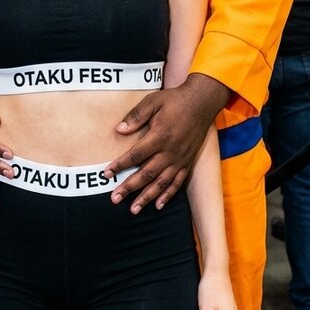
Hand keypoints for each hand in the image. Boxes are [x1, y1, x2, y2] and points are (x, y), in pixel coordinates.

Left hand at [104, 73, 228, 212]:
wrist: (202, 102)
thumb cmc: (175, 100)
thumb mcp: (153, 101)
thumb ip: (136, 116)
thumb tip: (119, 129)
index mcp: (160, 136)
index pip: (136, 155)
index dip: (120, 165)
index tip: (106, 174)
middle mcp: (170, 152)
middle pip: (146, 174)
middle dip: (129, 187)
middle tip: (114, 199)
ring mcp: (180, 159)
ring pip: (161, 183)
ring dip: (147, 197)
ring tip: (133, 209)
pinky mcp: (188, 162)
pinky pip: (177, 182)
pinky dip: (168, 195)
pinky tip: (158, 205)